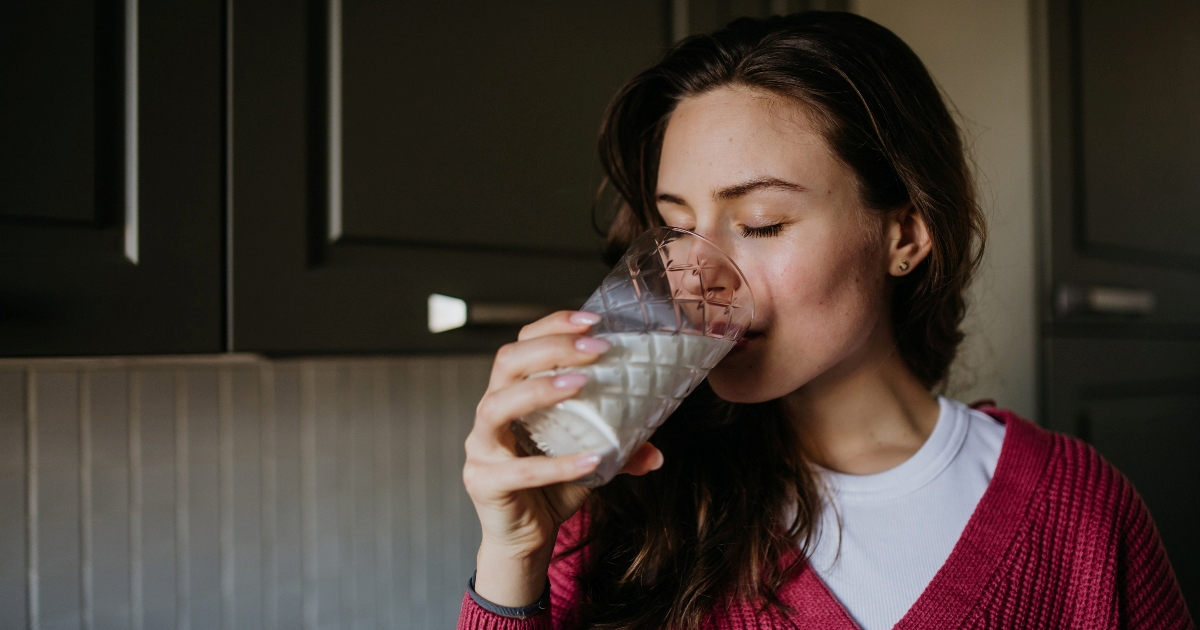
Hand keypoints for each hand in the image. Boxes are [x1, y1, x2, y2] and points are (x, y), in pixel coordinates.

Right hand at [463, 310, 663, 606]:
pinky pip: (520, 470)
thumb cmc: (552, 487)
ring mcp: (481, 447)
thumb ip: (621, 450)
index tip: (594, 320)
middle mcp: (491, 412)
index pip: (524, 343)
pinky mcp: (483, 482)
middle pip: (507, 362)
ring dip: (541, 390)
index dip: (554, 326)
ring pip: (497, 405)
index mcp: (512, 393)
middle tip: (597, 349)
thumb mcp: (592, 459)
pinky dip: (557, 465)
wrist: (527, 538)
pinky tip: (591, 460)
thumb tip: (657, 451)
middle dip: (552, 347)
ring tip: (582, 384)